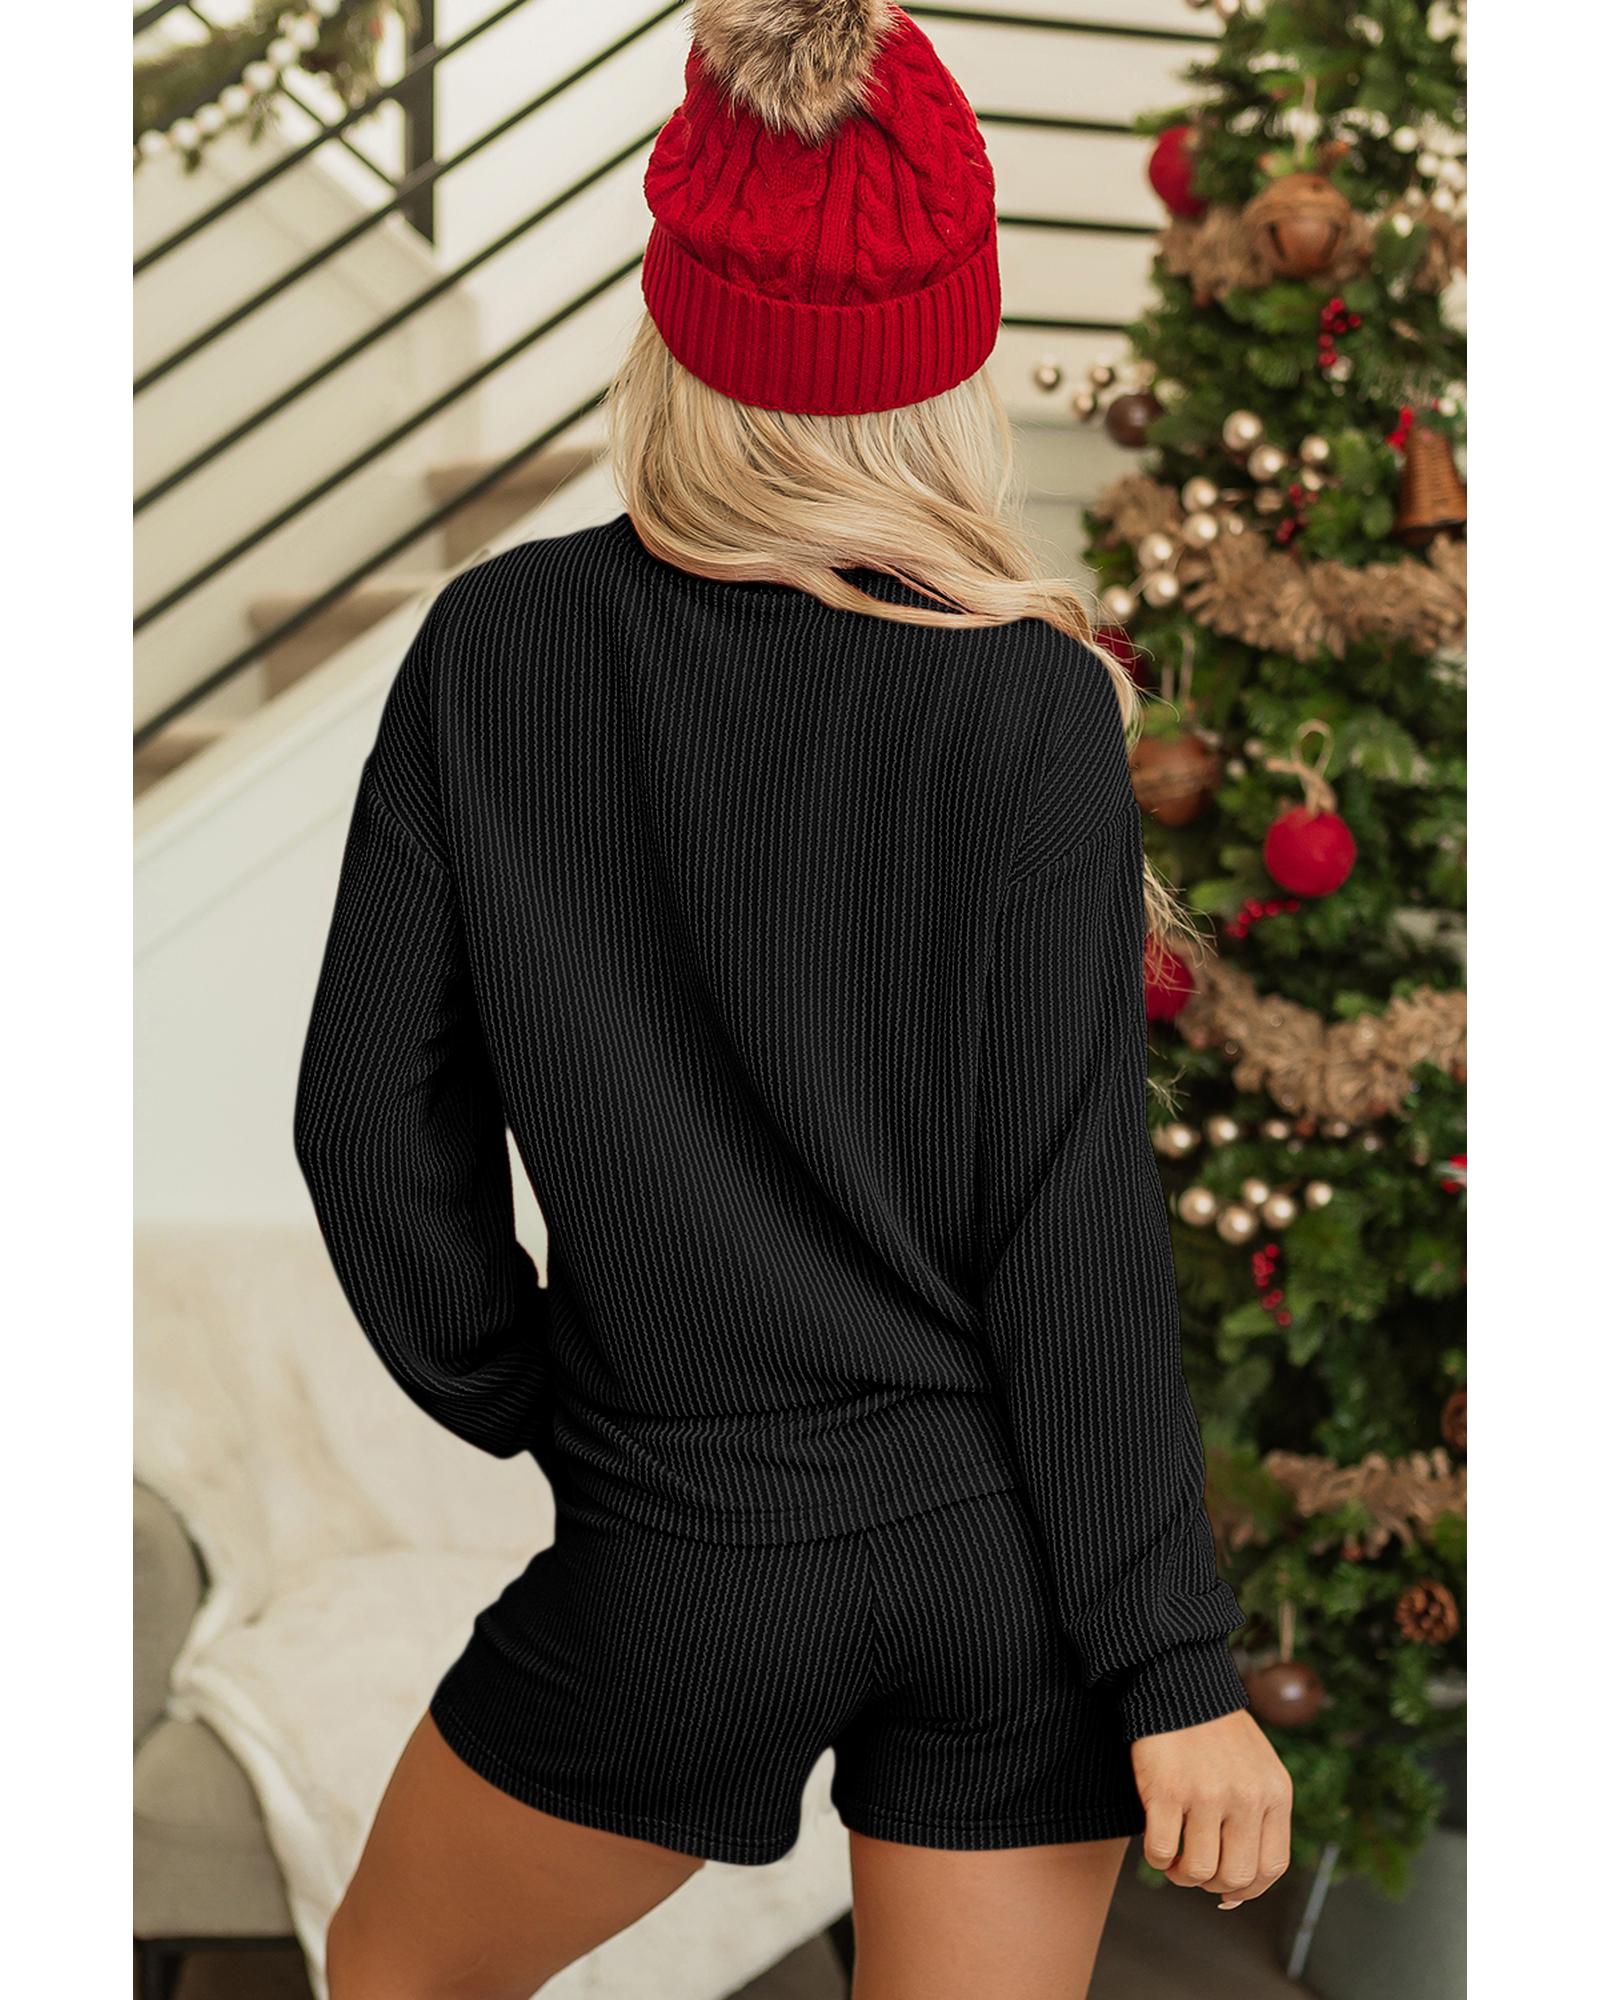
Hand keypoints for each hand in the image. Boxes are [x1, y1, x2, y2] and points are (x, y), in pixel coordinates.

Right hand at [1130, 1708, 1291, 1908]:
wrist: (1178, 1678)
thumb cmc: (1214, 1730)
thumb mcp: (1256, 1767)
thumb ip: (1258, 1816)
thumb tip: (1238, 1888)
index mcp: (1274, 1792)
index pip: (1272, 1867)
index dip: (1248, 1890)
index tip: (1226, 1891)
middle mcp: (1247, 1796)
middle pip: (1236, 1876)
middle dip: (1212, 1884)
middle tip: (1194, 1869)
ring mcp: (1207, 1794)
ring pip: (1199, 1870)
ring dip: (1182, 1875)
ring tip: (1174, 1860)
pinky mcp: (1167, 1789)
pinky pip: (1161, 1852)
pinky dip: (1156, 1859)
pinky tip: (1155, 1843)